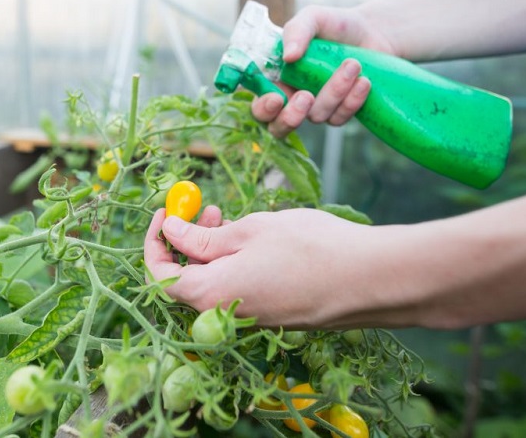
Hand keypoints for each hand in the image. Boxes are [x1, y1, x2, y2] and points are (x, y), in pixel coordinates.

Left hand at [144, 207, 406, 328]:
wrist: (370, 279)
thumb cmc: (309, 248)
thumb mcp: (249, 230)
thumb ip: (202, 237)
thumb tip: (170, 231)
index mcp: (210, 295)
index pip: (160, 276)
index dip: (155, 242)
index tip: (165, 211)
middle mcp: (224, 315)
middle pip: (186, 281)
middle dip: (185, 241)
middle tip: (204, 207)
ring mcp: (250, 319)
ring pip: (213, 283)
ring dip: (210, 250)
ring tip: (227, 216)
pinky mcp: (271, 315)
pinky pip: (237, 290)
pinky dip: (232, 263)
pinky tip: (252, 239)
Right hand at [252, 5, 395, 136]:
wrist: (370, 32)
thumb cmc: (334, 25)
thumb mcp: (312, 18)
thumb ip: (296, 32)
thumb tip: (289, 57)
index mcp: (277, 79)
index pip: (260, 105)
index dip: (264, 108)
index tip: (277, 98)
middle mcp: (292, 98)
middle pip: (279, 127)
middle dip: (290, 118)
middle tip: (306, 96)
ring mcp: (315, 109)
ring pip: (317, 116)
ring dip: (334, 91)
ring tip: (353, 64)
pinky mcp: (339, 114)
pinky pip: (340, 117)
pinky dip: (353, 100)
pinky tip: (364, 81)